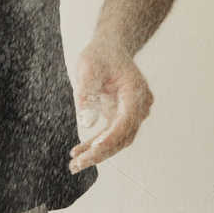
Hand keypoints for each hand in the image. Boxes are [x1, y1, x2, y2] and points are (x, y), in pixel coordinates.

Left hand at [68, 38, 153, 173]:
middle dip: (100, 152)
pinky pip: (110, 134)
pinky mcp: (121, 116)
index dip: (111, 136)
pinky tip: (78, 152)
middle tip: (77, 165)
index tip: (95, 149)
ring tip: (74, 164)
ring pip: (117, 139)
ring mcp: (132, 112)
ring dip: (96, 153)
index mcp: (136, 92)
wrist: (109, 47)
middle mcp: (139, 106)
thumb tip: (86, 122)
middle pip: (122, 136)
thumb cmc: (99, 55)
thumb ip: (87, 92)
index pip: (126, 120)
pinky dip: (95, 143)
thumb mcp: (88, 67)